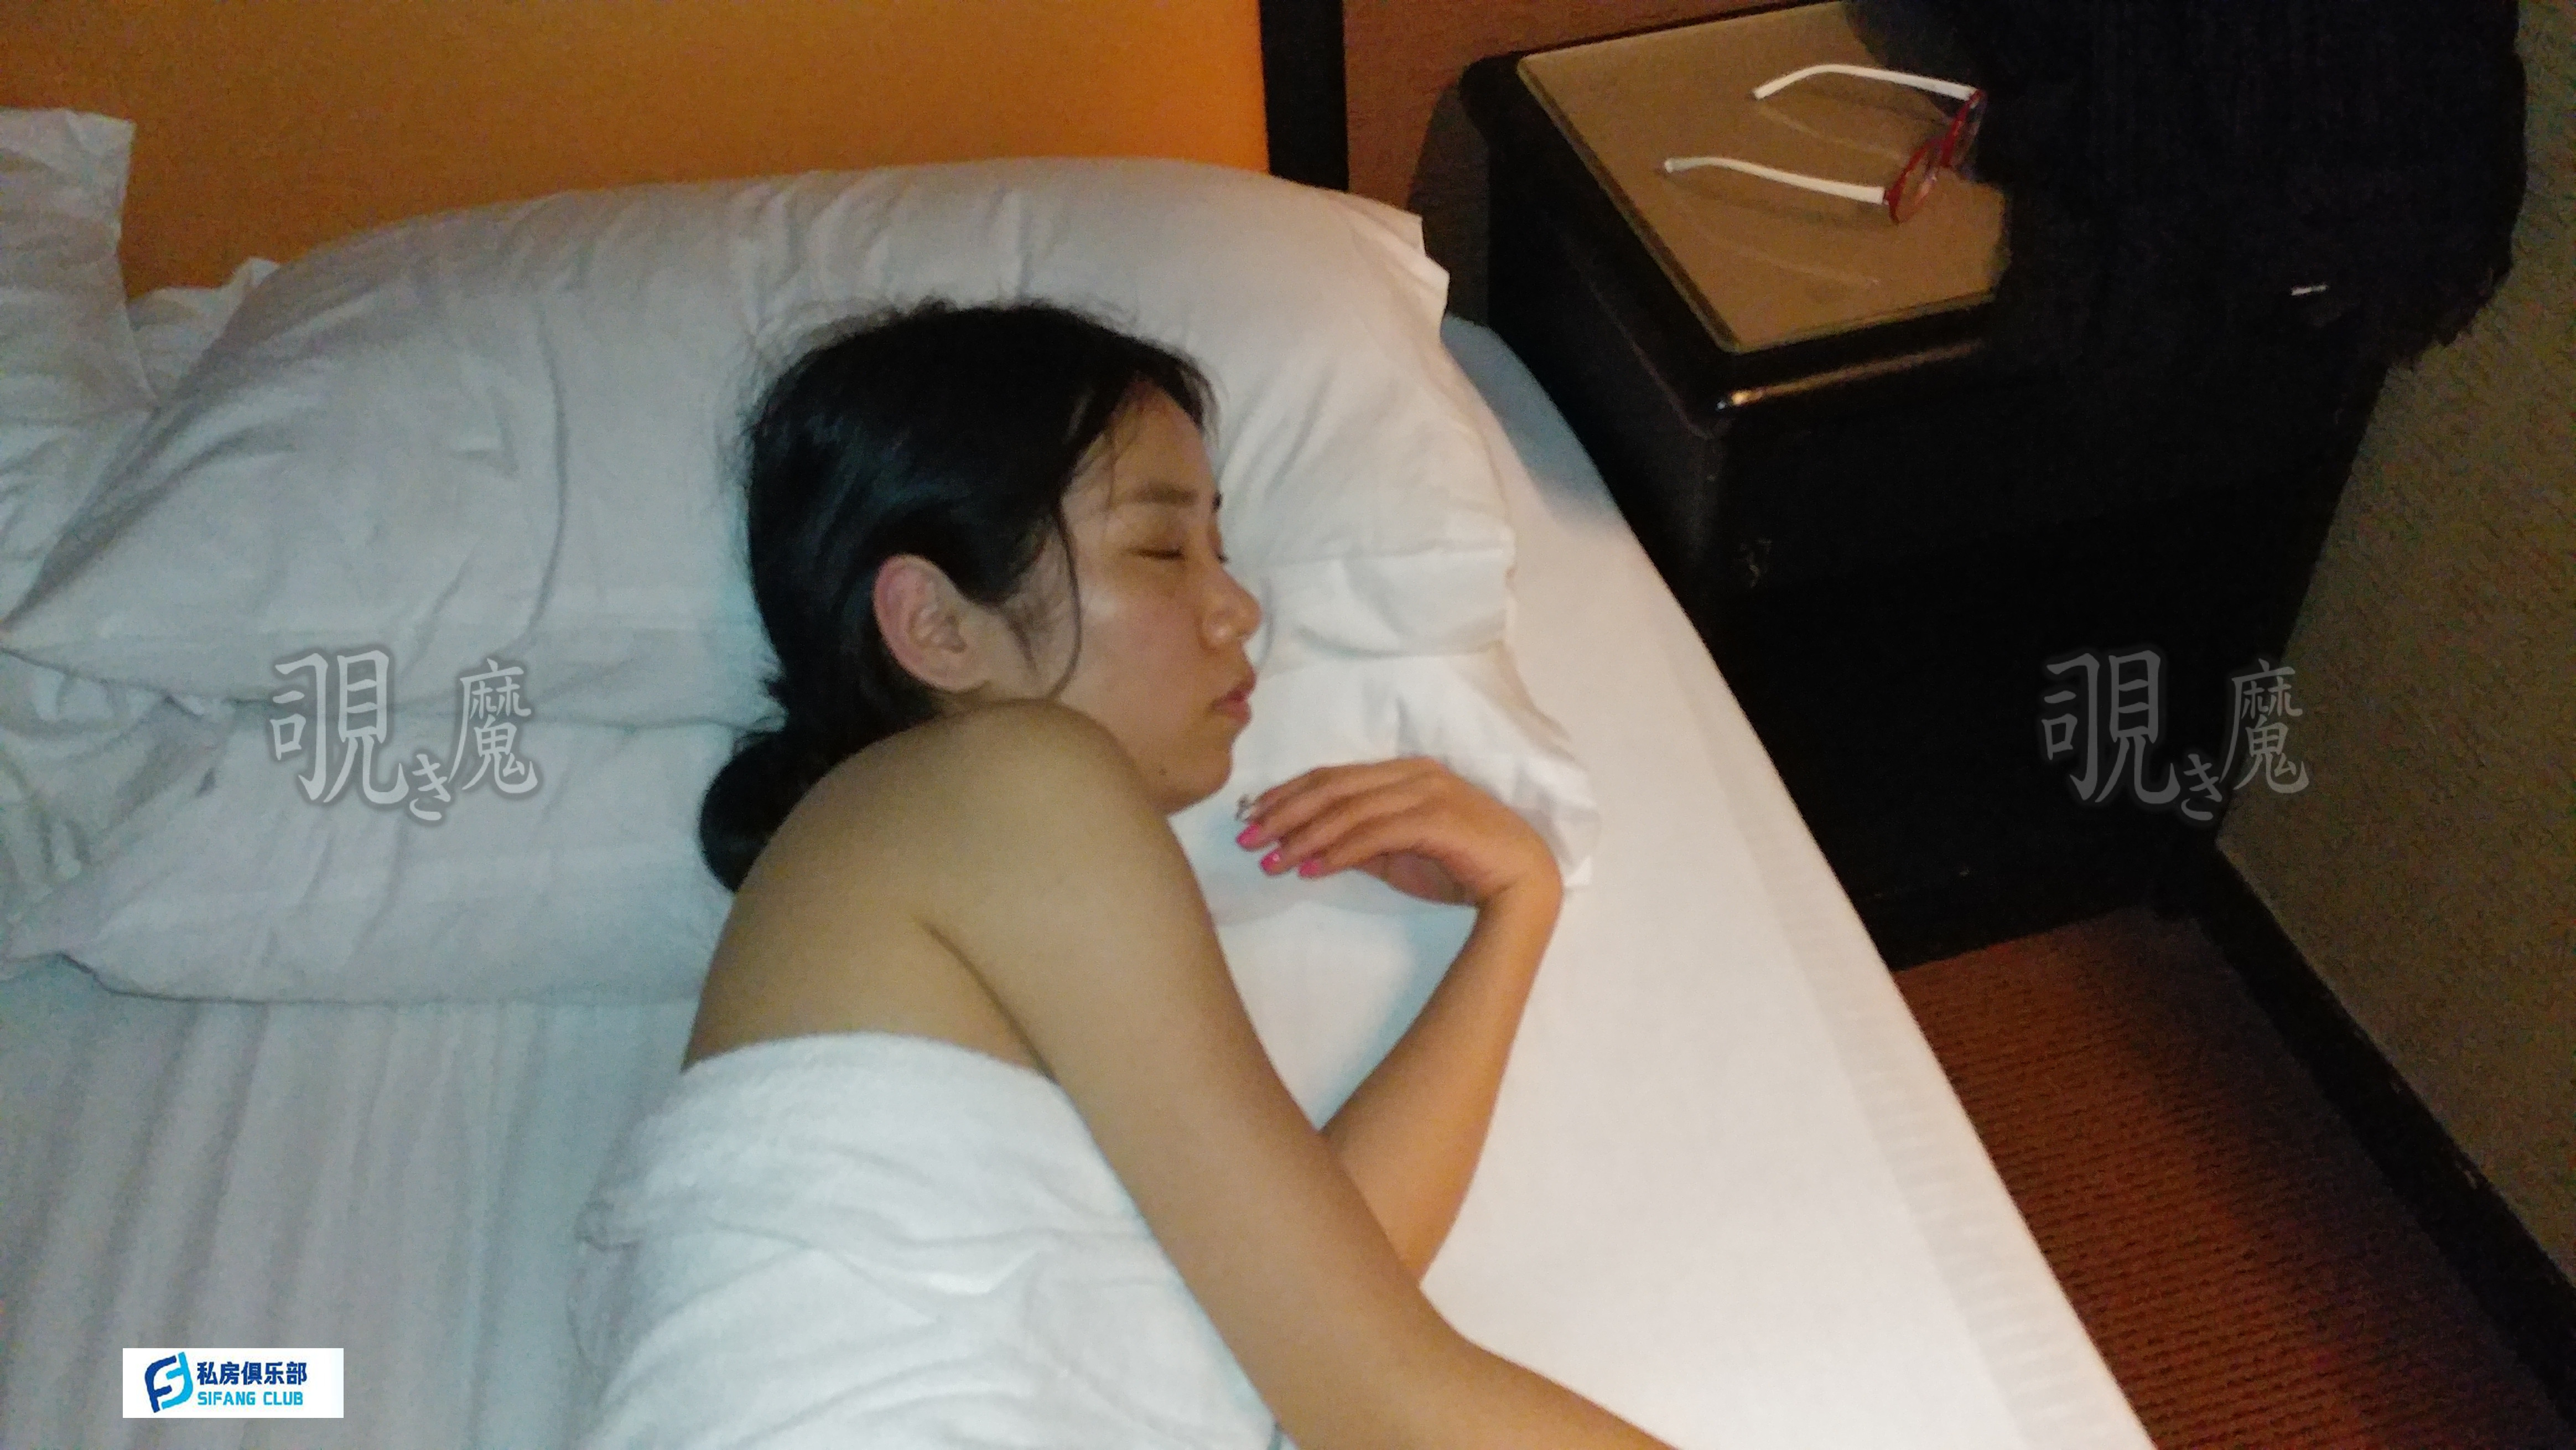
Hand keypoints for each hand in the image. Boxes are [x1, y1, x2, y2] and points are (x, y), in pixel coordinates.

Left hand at [1234, 758, 1560, 909]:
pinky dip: (1338, 852)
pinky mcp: (1436, 818)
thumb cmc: (1461, 866)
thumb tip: (1313, 850)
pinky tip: (1310, 870)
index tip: (1252, 817)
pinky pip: (1374, 833)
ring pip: (1348, 809)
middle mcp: (1412, 773)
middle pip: (1333, 786)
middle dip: (1284, 813)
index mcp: (1403, 771)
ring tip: (1270, 861)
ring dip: (1303, 836)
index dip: (1288, 794)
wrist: (1521, 882)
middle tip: (1247, 838)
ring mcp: (1426, 792)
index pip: (1333, 776)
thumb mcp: (1400, 853)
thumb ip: (1361, 844)